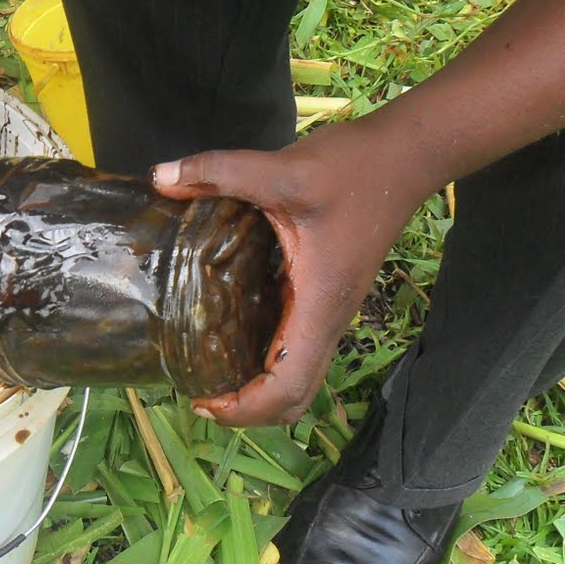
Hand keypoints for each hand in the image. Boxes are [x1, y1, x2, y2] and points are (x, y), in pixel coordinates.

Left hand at [151, 119, 433, 426]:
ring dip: (258, 386)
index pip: (290, 384)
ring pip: (299, 373)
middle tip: (198, 393)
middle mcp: (329, 316)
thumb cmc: (354, 167)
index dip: (248, 408)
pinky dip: (266, 356)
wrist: (405, 155)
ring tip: (207, 371)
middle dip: (249, 408)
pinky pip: (297, 344)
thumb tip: (160, 177)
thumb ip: (219, 172)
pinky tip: (229, 330)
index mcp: (319, 302)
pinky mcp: (326, 293)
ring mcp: (330, 308)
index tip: (203, 402)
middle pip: (296, 395)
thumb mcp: (282, 168)